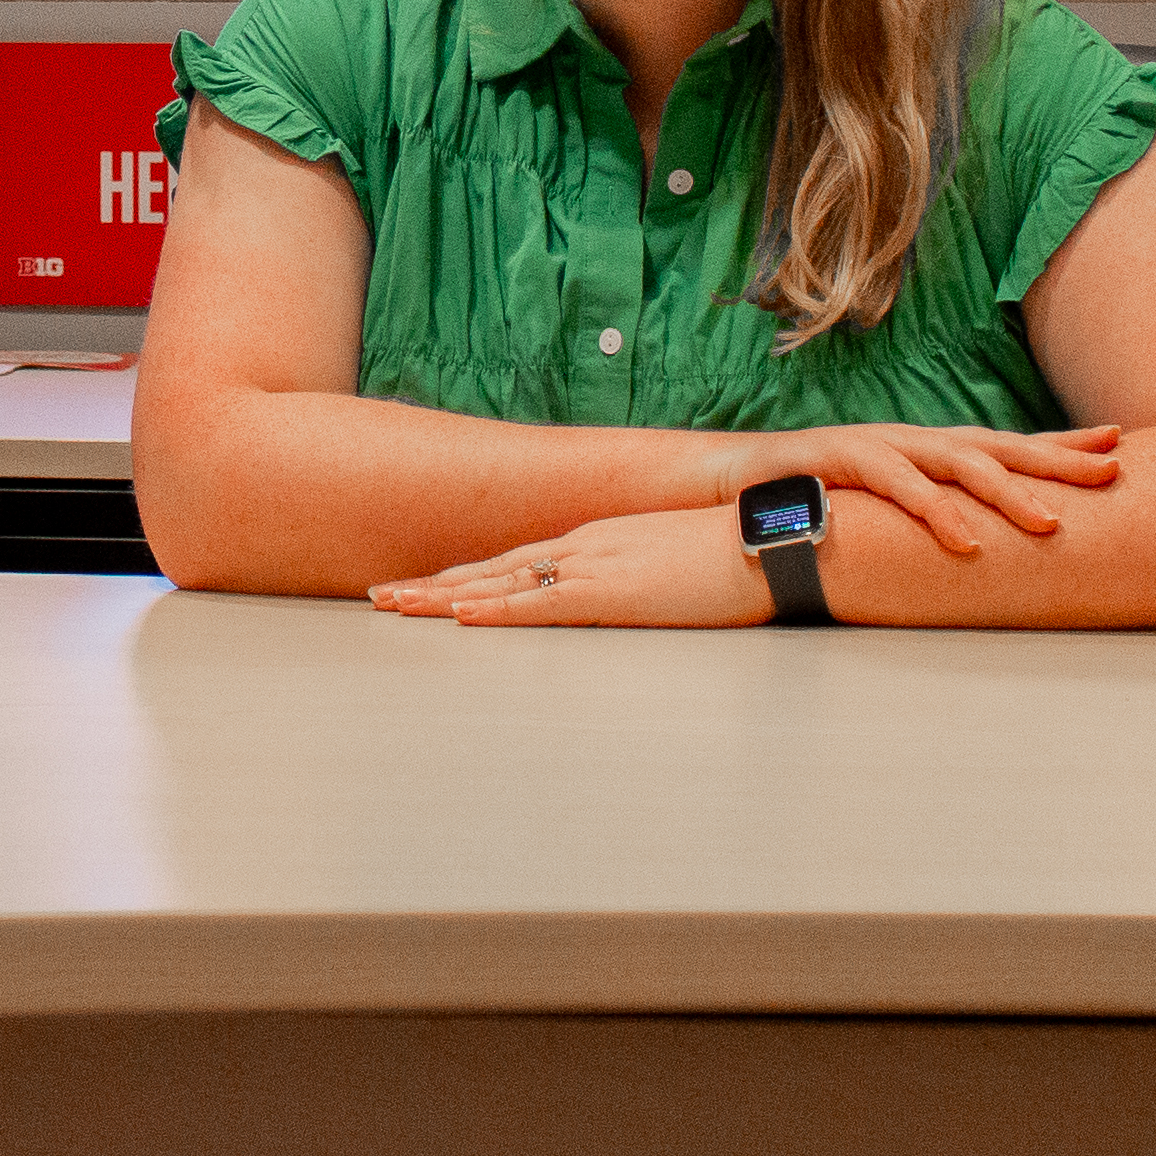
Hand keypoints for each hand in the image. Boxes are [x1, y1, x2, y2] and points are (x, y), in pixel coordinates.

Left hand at [376, 506, 767, 625]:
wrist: (775, 537)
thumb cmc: (739, 551)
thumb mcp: (678, 560)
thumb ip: (646, 570)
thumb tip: (637, 588)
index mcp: (599, 540)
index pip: (518, 561)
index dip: (467, 576)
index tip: (425, 587)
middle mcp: (586, 546)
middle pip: (494, 569)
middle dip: (433, 585)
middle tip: (381, 598)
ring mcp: (596, 566)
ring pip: (501, 585)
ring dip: (443, 598)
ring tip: (393, 606)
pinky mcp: (614, 593)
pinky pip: (542, 605)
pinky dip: (496, 611)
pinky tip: (460, 617)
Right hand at [790, 420, 1120, 555]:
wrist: (734, 479)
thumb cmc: (816, 497)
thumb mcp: (884, 505)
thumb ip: (930, 512)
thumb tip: (984, 544)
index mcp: (927, 451)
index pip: (1005, 444)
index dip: (1060, 444)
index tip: (1119, 445)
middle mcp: (912, 441)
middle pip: (996, 446)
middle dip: (1057, 460)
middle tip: (1113, 474)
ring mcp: (879, 445)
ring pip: (956, 462)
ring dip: (1006, 492)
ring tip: (1050, 524)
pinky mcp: (842, 460)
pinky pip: (898, 486)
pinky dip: (935, 512)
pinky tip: (967, 541)